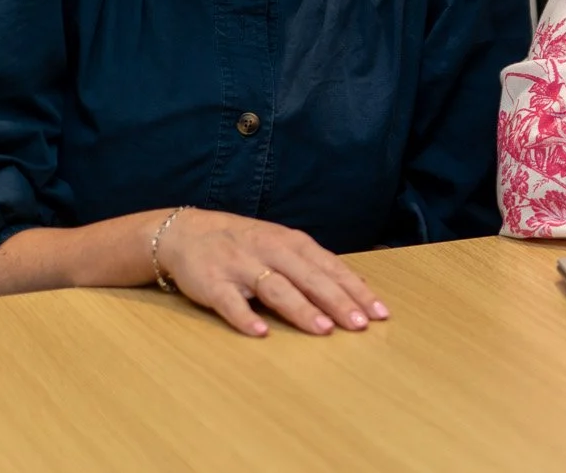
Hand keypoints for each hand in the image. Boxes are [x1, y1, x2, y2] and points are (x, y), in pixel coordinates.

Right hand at [156, 209, 388, 337]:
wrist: (186, 232)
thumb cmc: (245, 242)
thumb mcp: (283, 244)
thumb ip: (316, 264)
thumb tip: (359, 285)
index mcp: (292, 243)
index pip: (332, 268)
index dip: (356, 290)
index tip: (379, 312)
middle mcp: (271, 251)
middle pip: (311, 278)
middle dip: (338, 301)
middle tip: (361, 324)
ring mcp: (241, 266)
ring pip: (277, 288)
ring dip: (301, 309)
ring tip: (324, 330)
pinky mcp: (212, 283)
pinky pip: (230, 302)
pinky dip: (245, 316)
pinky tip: (261, 332)